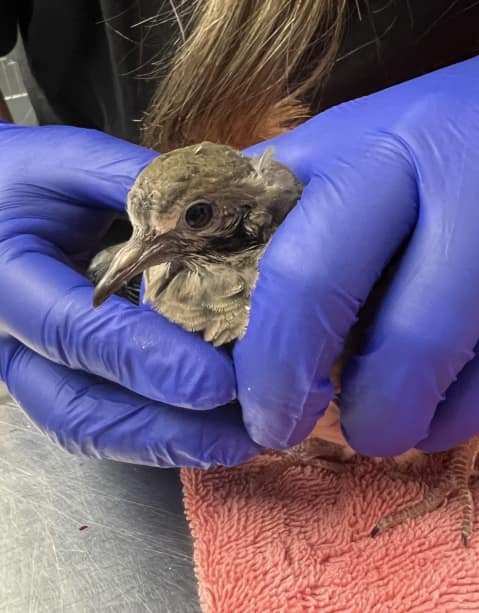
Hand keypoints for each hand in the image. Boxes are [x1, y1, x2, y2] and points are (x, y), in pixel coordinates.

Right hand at [0, 123, 258, 466]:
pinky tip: (199, 429)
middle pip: (78, 409)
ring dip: (161, 444)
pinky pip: (93, 419)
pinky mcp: (45, 376)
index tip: (219, 385)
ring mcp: (24, 366)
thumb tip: (219, 210)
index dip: (149, 362)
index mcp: (5, 278)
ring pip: (85, 427)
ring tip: (231, 444)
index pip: (79, 333)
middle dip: (163, 430)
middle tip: (239, 437)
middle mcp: (6, 338)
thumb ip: (136, 186)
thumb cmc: (19, 181)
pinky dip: (148, 432)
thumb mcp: (68, 164)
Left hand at [235, 56, 478, 455]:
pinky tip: (434, 402)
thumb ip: (272, 198)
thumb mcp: (339, 145)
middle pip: (407, 342)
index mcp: (381, 156)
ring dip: (409, 422)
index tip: (260, 410)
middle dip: (359, 413)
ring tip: (380, 420)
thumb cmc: (416, 138)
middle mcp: (462, 195)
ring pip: (462, 375)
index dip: (277, 365)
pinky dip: (458, 415)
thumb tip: (192, 264)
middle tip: (323, 435)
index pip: (307, 276)